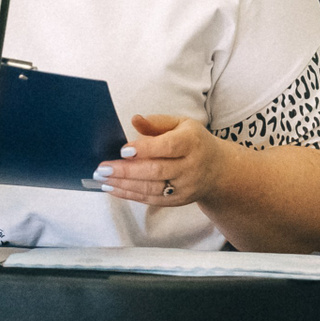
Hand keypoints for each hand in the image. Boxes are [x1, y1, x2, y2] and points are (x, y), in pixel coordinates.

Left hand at [95, 115, 229, 205]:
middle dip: (127, 171)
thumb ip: (157, 122)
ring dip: (124, 184)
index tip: (123, 150)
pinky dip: (129, 195)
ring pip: (152, 188)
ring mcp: (185, 187)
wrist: (218, 170)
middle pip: (157, 171)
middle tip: (102, 168)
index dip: (145, 149)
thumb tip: (134, 119)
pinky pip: (151, 199)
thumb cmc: (193, 141)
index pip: (168, 147)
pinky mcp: (178, 200)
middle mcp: (190, 167)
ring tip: (101, 179)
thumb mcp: (181, 124)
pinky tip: (112, 188)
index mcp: (192, 143)